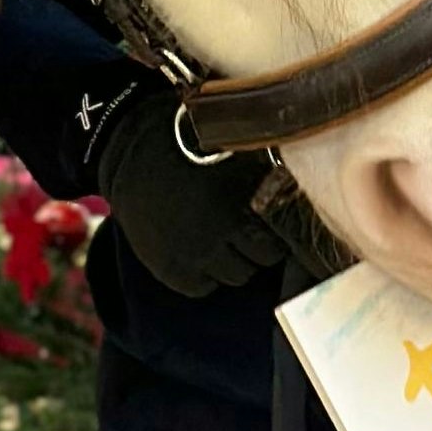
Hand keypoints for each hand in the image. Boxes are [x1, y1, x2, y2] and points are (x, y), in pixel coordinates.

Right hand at [94, 89, 290, 296]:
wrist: (132, 150)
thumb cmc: (191, 144)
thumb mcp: (237, 153)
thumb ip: (267, 179)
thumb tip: (299, 202)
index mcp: (245, 198)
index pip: (278, 241)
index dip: (272, 234)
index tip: (261, 224)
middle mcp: (224, 229)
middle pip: (259, 262)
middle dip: (253, 248)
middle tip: (238, 231)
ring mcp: (197, 252)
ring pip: (235, 276)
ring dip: (230, 261)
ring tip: (215, 238)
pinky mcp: (172, 268)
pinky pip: (203, 286)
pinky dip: (202, 273)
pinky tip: (193, 248)